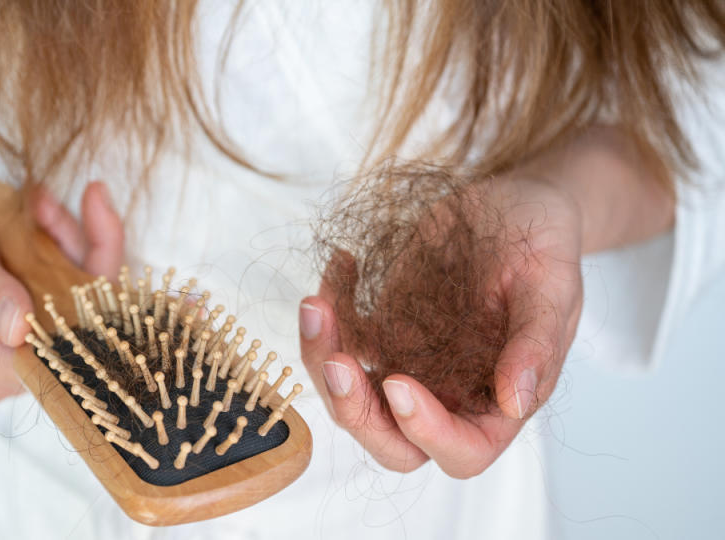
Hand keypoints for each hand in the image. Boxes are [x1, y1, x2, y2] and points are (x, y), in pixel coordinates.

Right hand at [0, 179, 121, 401]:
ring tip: (40, 202)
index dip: (84, 292)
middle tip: (47, 205)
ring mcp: (18, 343)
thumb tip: (20, 329)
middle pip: (81, 321)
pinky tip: (43, 211)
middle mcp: (2, 362)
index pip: (60, 346)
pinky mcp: (28, 321)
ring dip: (71, 242)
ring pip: (81, 298)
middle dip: (79, 253)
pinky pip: (68, 286)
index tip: (68, 229)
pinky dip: (63, 245)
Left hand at [300, 177, 582, 477]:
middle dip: (354, 412)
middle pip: (391, 440)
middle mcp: (448, 395)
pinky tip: (342, 263)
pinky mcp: (382, 330)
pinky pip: (341, 340)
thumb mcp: (552, 284)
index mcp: (497, 401)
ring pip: (351, 395)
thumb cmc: (543, 245)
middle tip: (335, 360)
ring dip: (323, 358)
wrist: (513, 205)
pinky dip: (327, 314)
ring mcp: (409, 364)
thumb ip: (536, 344)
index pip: (462, 451)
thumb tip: (516, 402)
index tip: (399, 383)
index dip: (426, 432)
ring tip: (317, 304)